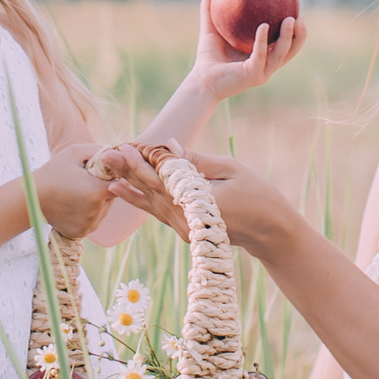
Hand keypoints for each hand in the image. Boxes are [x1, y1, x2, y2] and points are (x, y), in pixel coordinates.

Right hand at [33, 144, 112, 241]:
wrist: (31, 198)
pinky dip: (88, 213)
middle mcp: (96, 212)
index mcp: (97, 192)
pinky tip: (73, 205)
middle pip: (111, 198)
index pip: (119, 183)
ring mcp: (89, 225)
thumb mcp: (76, 152)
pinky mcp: (82, 233)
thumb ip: (101, 150)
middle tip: (84, 181)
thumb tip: (118, 153)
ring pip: (103, 210)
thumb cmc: (53, 171)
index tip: (97, 172)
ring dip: (96, 201)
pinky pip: (93, 220)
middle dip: (103, 188)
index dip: (110, 176)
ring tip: (77, 193)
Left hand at [96, 140, 291, 263]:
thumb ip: (197, 161)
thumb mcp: (230, 170)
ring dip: (129, 182)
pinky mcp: (184, 230)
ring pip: (150, 202)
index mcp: (199, 203)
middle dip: (127, 170)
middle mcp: (186, 220)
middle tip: (107, 153)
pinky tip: (120, 188)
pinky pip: (156, 211)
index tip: (126, 146)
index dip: (142, 163)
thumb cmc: (258, 195)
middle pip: (151, 192)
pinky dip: (137, 198)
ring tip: (107, 165)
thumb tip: (168, 146)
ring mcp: (184, 229)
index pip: (163, 181)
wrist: (271, 232)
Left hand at [188, 0, 307, 103]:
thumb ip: (210, 9)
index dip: (295, 31)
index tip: (297, 11)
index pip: (285, 43)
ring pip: (281, 54)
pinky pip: (260, 56)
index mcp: (263, 56)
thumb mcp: (211, 28)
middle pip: (291, 51)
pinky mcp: (252, 75)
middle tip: (300, 17)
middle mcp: (266, 65)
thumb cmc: (208, 57)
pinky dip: (263, 41)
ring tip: (290, 19)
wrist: (200, 81)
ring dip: (288, 37)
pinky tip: (264, 26)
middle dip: (300, 35)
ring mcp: (261, 72)